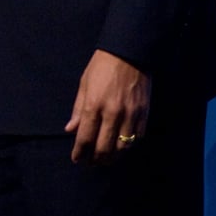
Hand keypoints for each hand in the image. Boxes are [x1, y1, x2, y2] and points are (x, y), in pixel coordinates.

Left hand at [64, 49, 150, 164]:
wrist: (129, 52)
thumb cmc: (102, 66)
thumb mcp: (84, 83)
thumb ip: (78, 109)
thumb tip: (71, 130)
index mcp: (94, 104)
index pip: (85, 138)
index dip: (80, 152)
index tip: (77, 159)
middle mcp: (112, 113)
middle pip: (104, 148)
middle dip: (95, 160)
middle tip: (91, 162)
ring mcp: (130, 115)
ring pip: (122, 148)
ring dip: (113, 157)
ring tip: (105, 158)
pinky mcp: (144, 114)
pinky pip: (136, 138)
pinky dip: (128, 145)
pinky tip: (121, 145)